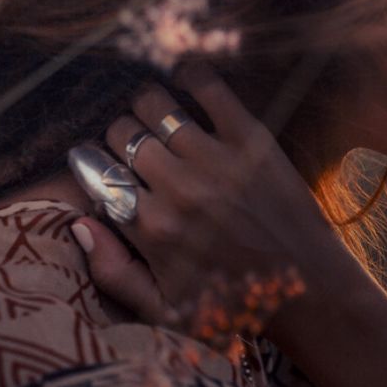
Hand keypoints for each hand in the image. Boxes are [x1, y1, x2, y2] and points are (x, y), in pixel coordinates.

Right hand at [68, 62, 359, 337]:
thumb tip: (76, 223)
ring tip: (160, 118)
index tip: (105, 166)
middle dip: (121, 137)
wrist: (310, 290)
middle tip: (138, 146)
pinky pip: (209, 88)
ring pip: (154, 105)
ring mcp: (216, 160)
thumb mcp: (163, 312)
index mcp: (151, 230)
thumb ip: (112, 272)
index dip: (95, 165)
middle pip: (121, 133)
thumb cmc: (236, 306)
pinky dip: (191, 75)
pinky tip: (186, 79)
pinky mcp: (253, 140)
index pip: (96, 172)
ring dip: (149, 106)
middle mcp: (177, 189)